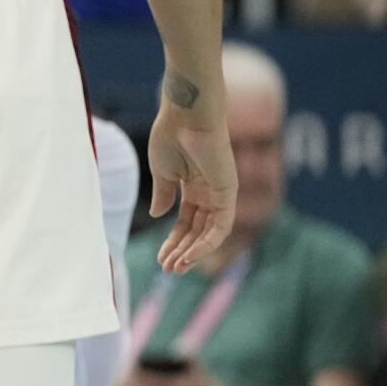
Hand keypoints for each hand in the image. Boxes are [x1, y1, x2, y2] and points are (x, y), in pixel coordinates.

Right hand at [147, 100, 236, 272]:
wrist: (185, 115)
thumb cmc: (171, 135)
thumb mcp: (162, 171)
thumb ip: (163, 195)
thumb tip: (157, 215)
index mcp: (192, 185)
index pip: (186, 221)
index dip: (173, 240)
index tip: (160, 258)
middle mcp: (209, 192)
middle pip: (197, 230)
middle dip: (182, 251)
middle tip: (167, 270)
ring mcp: (221, 193)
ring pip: (210, 233)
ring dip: (193, 252)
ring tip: (175, 267)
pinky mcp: (229, 192)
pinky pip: (221, 225)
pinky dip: (207, 242)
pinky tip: (190, 254)